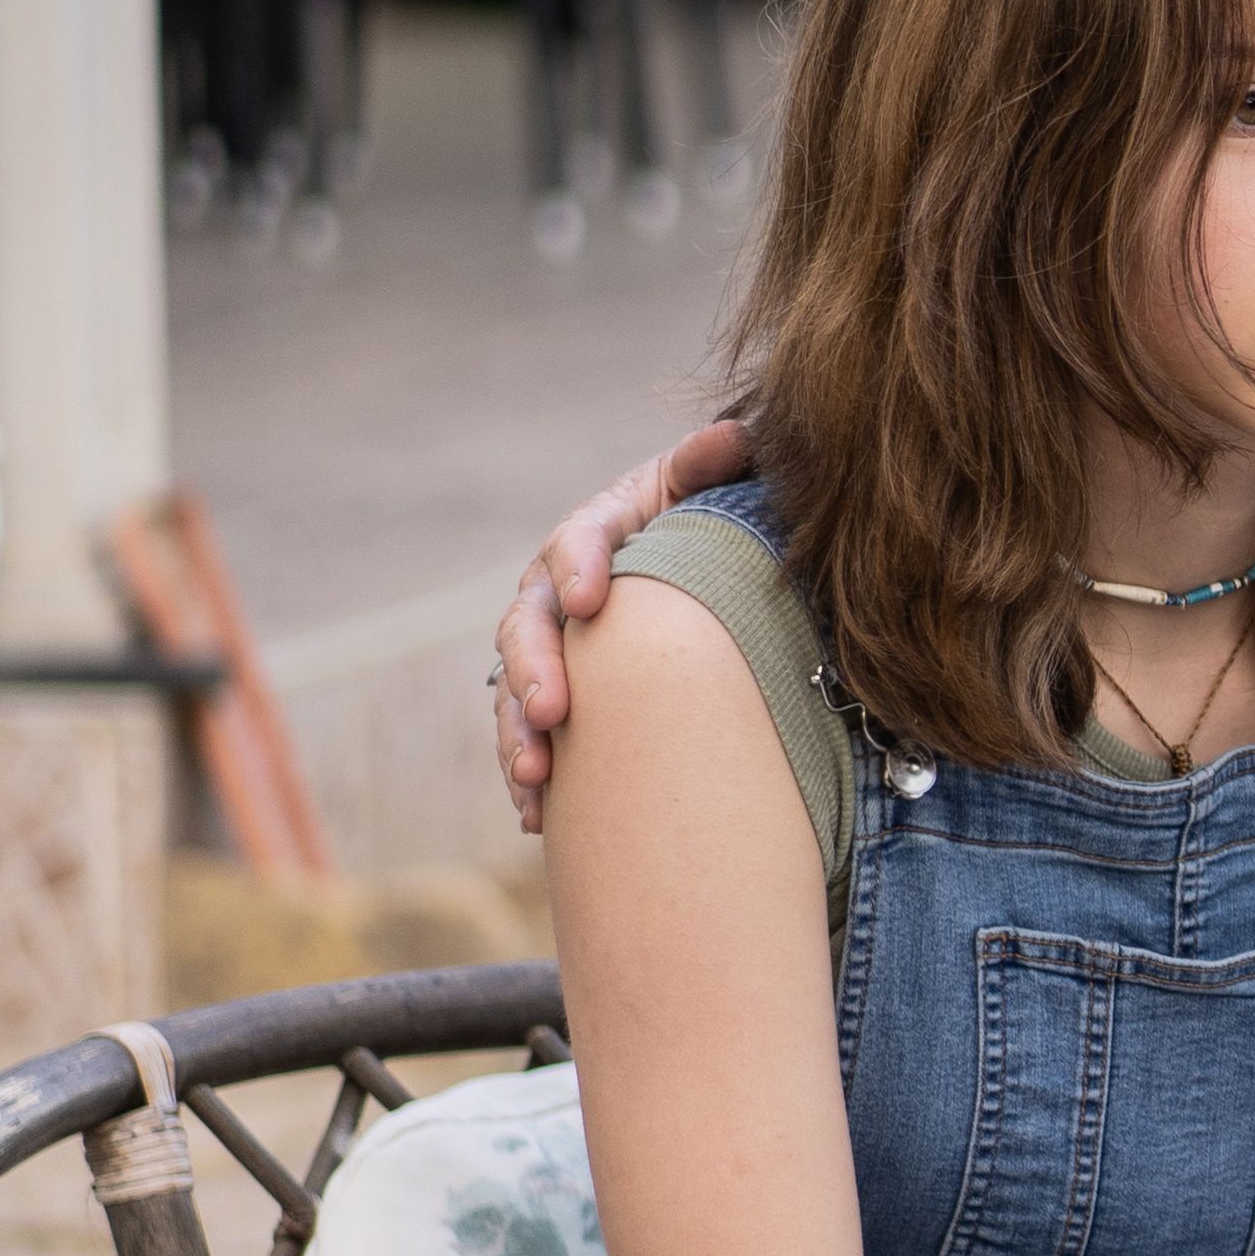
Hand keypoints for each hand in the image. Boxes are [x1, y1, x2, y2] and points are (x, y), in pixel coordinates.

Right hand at [498, 422, 753, 828]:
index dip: (578, 568)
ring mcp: (547, 651)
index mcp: (594, 535)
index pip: (576, 544)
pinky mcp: (554, 701)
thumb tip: (740, 436)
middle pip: (528, 627)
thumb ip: (711, 466)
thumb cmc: (699, 526)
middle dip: (534, 670)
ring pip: (514, 693)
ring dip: (518, 736)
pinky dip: (530, 780)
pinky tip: (540, 819)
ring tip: (534, 778)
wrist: (687, 578)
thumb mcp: (704, 491)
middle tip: (551, 710)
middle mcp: (555, 593)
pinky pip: (529, 740)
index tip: (591, 600)